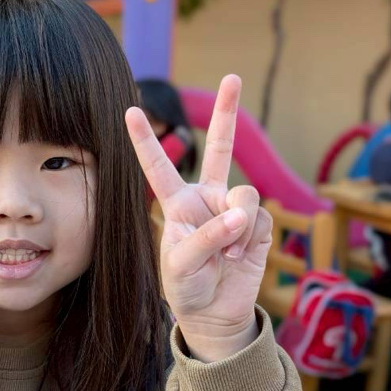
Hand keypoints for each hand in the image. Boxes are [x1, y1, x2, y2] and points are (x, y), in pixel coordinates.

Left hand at [126, 75, 271, 361]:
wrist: (214, 313)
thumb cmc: (187, 287)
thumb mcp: (182, 265)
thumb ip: (208, 237)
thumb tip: (241, 217)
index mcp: (177, 203)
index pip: (158, 167)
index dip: (145, 140)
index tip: (130, 109)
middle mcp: (206, 198)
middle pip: (220, 147)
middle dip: (227, 112)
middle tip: (232, 77)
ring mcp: (234, 209)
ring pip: (244, 196)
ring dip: (236, 228)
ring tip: (227, 254)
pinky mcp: (258, 225)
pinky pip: (260, 220)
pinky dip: (250, 240)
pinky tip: (239, 257)